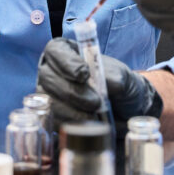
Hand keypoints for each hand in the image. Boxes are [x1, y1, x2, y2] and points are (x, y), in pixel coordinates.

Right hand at [37, 38, 162, 132]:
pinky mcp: (53, 114)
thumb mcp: (122, 76)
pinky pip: (54, 118)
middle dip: (71, 90)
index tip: (84, 74)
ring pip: (50, 99)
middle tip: (95, 101)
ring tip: (94, 115)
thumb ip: (112, 76)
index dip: (66, 62)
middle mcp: (54, 70)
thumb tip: (104, 81)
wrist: (125, 110)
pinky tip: (87, 123)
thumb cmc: (120, 86)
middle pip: (48, 76)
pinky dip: (71, 122)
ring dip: (72, 109)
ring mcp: (50, 93)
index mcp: (68, 52)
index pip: (56, 51)